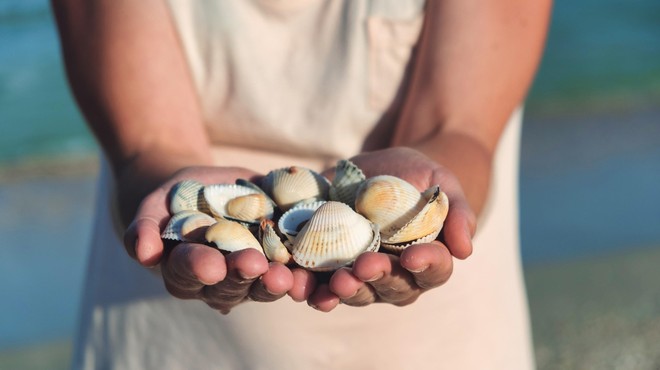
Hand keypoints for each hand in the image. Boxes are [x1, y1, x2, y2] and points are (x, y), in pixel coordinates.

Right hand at [122, 166, 302, 313]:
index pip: (188, 272)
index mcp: (183, 272)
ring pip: (261, 286)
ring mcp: (249, 275)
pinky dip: (300, 270)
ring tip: (285, 274)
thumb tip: (143, 252)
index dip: (199, 268)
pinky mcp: (276, 262)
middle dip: (242, 274)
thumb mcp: (153, 208)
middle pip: (229, 285)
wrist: (204, 190)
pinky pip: (289, 270)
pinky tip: (309, 265)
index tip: (211, 264)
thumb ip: (145, 229)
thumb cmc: (171, 202)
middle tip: (254, 265)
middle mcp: (217, 283)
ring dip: (274, 282)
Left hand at [306, 147, 475, 310]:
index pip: (434, 270)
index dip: (426, 265)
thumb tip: (465, 250)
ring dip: (343, 291)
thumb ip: (458, 211)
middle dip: (377, 278)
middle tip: (363, 267)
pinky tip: (300, 285)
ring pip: (357, 292)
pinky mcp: (332, 269)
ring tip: (333, 282)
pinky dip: (310, 288)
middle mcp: (398, 276)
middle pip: (392, 287)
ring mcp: (364, 277)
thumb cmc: (418, 178)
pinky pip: (322, 285)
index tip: (412, 257)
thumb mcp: (441, 183)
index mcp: (429, 259)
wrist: (379, 170)